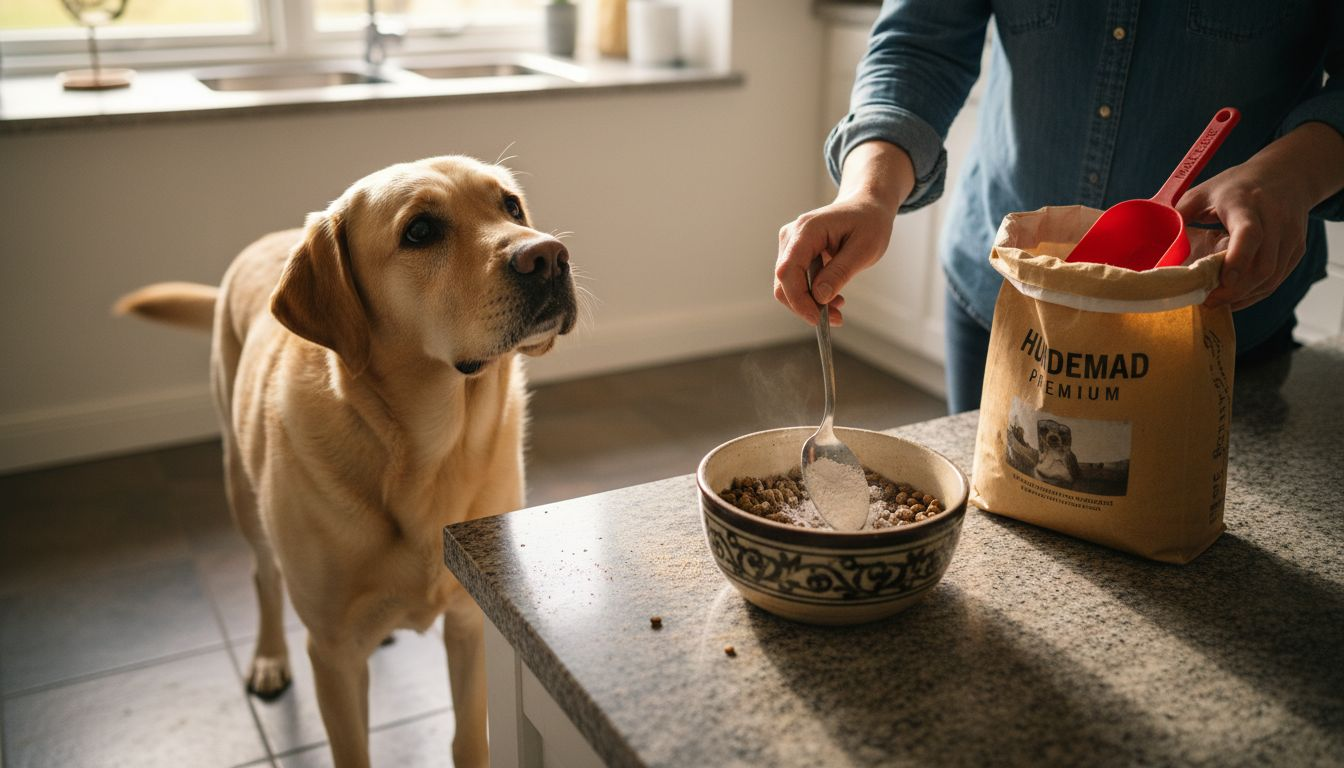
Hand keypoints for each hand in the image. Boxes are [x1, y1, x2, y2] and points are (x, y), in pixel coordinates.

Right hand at [775, 198, 894, 324]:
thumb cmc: (869, 222)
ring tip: (838, 309)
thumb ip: (840, 272)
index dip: (798, 299)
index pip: (788, 270)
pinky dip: (812, 295)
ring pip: (788, 285)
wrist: (867, 208)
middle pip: (784, 282)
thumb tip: (819, 297)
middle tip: (836, 318)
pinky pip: (797, 281)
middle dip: (806, 305)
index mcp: (806, 230)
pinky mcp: (796, 254)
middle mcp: (792, 236)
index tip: (817, 318)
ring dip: (810, 303)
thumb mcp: (864, 249)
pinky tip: (832, 298)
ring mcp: (791, 245)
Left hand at [1179, 122, 1343, 310]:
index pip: (1250, 234)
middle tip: (1208, 301)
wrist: (1285, 174)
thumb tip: (1159, 251)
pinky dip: (1255, 292)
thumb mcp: (1202, 193)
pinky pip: (1277, 279)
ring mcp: (1290, 235)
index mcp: (1246, 203)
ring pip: (1271, 277)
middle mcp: (1275, 219)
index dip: (1237, 260)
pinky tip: (1235, 296)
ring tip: (1218, 301)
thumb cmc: (1236, 186)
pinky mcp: (1296, 249)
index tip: (1222, 281)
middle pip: (1262, 264)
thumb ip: (1179, 217)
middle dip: (1235, 290)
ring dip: (1244, 295)